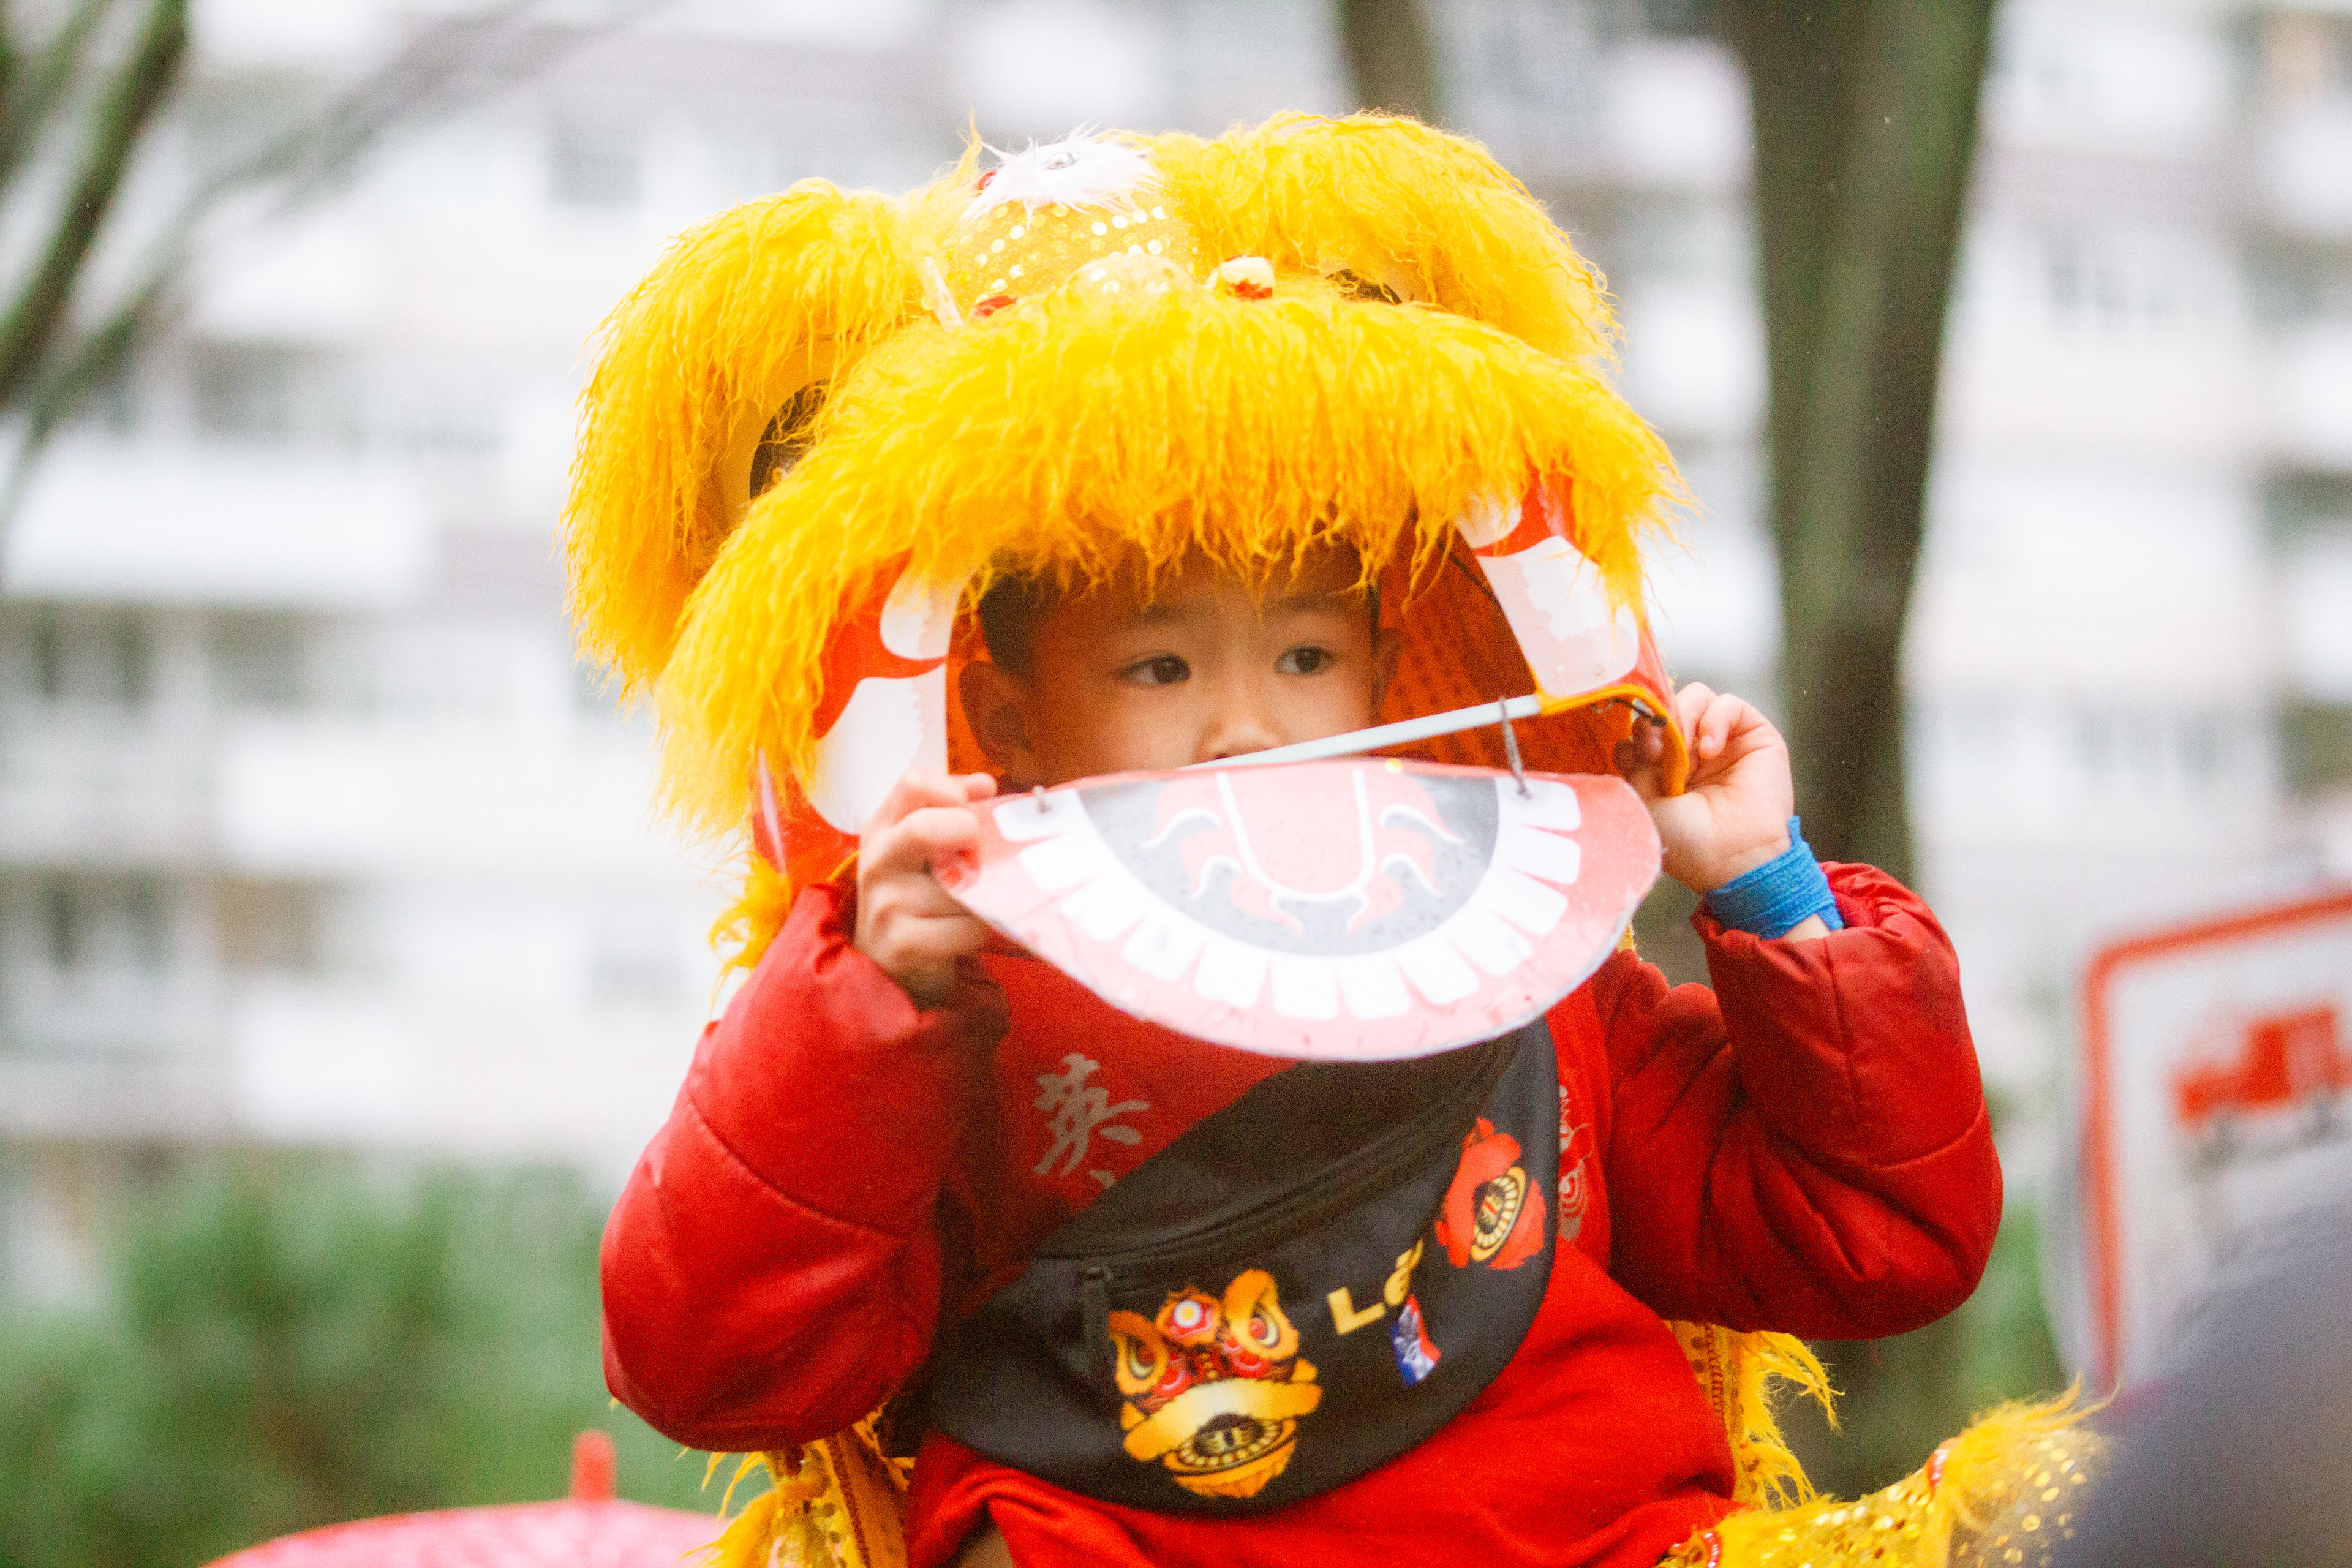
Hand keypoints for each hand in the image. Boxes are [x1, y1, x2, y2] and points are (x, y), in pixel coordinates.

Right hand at [855, 768, 998, 1006]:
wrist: (889, 963)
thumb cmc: (915, 895)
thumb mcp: (921, 848)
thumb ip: (950, 809)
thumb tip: (984, 785)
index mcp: (882, 828)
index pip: (914, 783)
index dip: (954, 790)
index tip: (972, 808)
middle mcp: (877, 861)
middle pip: (922, 828)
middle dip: (965, 833)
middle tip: (977, 852)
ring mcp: (886, 904)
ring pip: (960, 887)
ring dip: (979, 896)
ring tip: (964, 906)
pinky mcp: (902, 944)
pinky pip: (966, 928)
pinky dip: (976, 930)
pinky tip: (958, 934)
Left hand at [1613, 683, 1803, 896]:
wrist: (1732, 859)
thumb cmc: (1685, 840)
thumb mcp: (1644, 798)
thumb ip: (1635, 757)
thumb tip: (1644, 724)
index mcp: (1661, 767)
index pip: (1640, 728)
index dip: (1636, 735)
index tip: (1638, 758)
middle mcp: (1690, 751)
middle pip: (1664, 708)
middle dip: (1656, 724)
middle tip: (1655, 753)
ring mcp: (1721, 741)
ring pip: (1694, 698)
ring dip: (1682, 719)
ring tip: (1686, 755)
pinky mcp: (1752, 735)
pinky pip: (1728, 704)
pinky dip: (1715, 720)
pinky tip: (1709, 751)